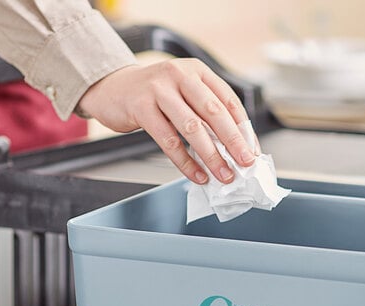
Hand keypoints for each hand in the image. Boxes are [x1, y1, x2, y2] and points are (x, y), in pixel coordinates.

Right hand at [78, 59, 260, 183]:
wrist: (111, 88)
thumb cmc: (154, 95)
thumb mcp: (184, 95)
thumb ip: (207, 114)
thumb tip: (235, 147)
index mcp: (197, 72)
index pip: (228, 100)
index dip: (243, 128)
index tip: (252, 150)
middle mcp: (179, 75)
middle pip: (214, 112)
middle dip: (233, 142)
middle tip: (245, 163)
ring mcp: (159, 90)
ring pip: (193, 128)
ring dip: (212, 156)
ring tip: (224, 174)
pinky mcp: (141, 107)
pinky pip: (169, 141)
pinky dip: (186, 162)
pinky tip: (197, 175)